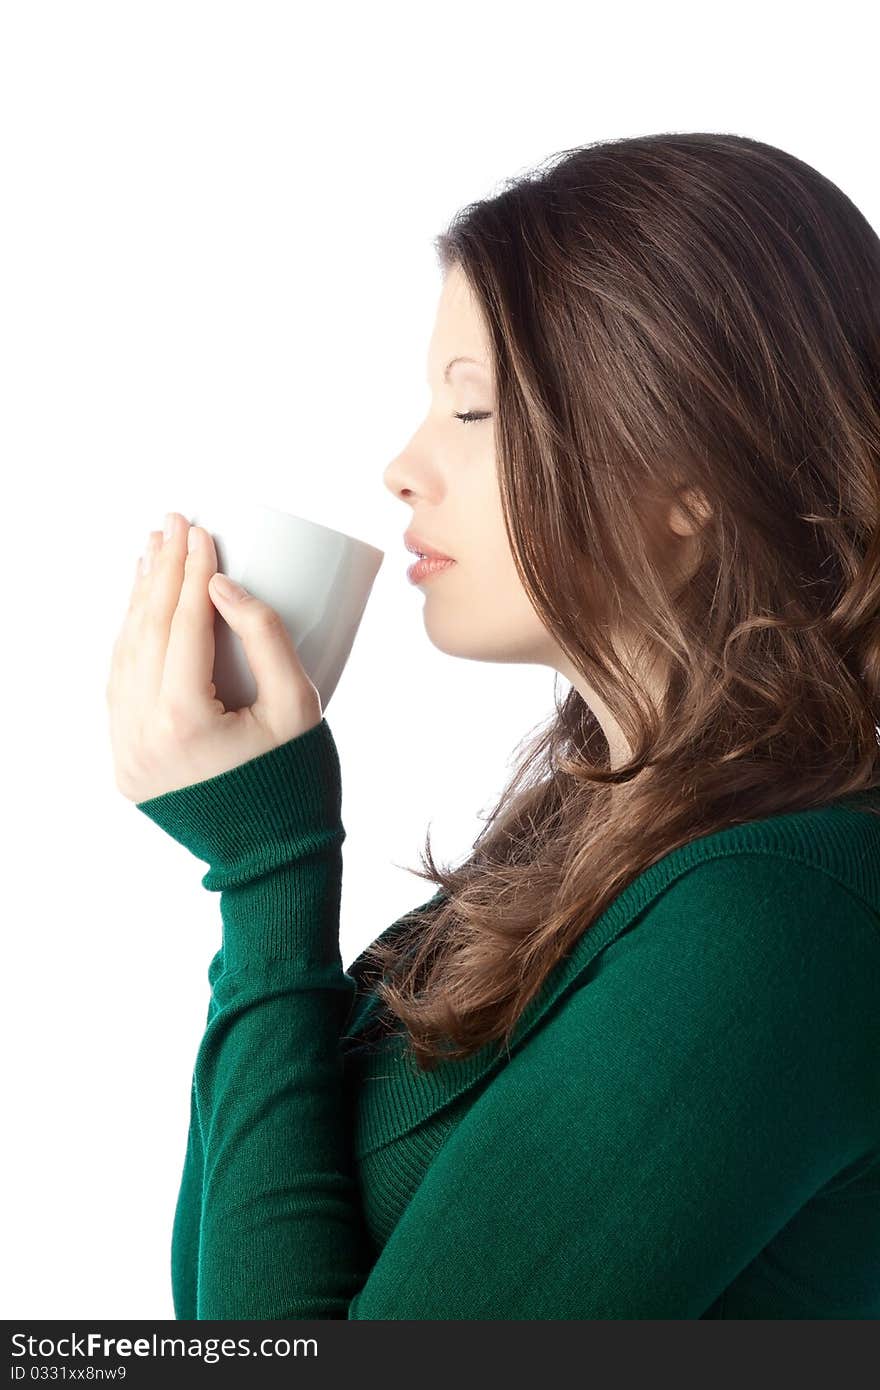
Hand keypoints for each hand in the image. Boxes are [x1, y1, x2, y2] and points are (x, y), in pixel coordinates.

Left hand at [106, 511, 322, 801]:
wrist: (273, 859)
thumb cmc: (297, 781)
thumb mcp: (299, 706)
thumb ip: (265, 637)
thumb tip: (220, 585)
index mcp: (185, 722)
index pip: (184, 626)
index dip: (192, 572)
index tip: (201, 531)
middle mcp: (142, 736)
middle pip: (147, 633)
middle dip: (160, 572)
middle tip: (174, 524)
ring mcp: (126, 753)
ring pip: (124, 658)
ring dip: (138, 603)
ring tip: (152, 555)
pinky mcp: (125, 763)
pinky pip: (120, 689)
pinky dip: (130, 644)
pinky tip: (141, 611)